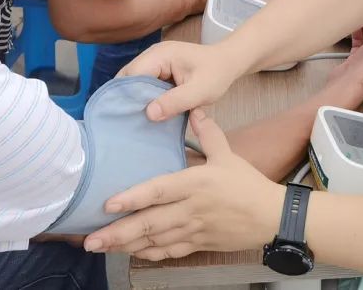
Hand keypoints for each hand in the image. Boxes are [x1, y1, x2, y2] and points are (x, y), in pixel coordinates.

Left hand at [84, 110, 283, 257]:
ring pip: (154, 241)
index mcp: (196, 184)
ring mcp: (193, 230)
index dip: (132, 198)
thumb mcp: (228, 155)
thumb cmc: (248, 185)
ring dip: (126, 245)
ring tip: (102, 247)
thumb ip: (208, 133)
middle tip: (90, 239)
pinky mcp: (198, 244)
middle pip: (149, 223)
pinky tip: (131, 252)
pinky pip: (168, 251)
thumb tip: (193, 110)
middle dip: (117, 233)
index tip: (108, 204)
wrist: (271, 217)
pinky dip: (148, 253)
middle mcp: (190, 210)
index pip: (158, 191)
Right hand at [119, 40, 245, 119]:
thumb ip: (176, 101)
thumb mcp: (200, 91)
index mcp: (160, 55)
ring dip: (136, 101)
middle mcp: (152, 55)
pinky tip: (147, 115)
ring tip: (135, 122)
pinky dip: (144, 99)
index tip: (128, 119)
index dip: (128, 96)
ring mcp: (154, 62)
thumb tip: (149, 114)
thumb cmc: (217, 74)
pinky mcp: (158, 71)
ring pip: (135, 83)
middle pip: (129, 78)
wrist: (228, 63)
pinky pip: (144, 85)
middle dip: (128, 100)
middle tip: (129, 124)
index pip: (133, 75)